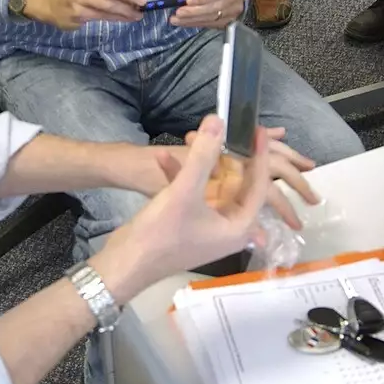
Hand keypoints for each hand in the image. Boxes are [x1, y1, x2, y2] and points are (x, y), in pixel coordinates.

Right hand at [127, 126, 319, 229]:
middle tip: (221, 130)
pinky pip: (193, 194)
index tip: (256, 130)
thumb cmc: (161, 233)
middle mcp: (229, 228)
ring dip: (198, 164)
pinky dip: (182, 177)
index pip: (259, 186)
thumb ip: (202, 155)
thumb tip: (218, 121)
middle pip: (235, 184)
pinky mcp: (188, 224)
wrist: (124, 263)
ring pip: (211, 186)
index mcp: (239, 227)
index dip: (259, 156)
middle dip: (222, 156)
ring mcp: (208, 226)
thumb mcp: (184, 191)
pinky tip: (161, 158)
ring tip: (190, 138)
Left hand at [160, 0, 246, 28]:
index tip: (188, 1)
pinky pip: (212, 24)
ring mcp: (236, 9)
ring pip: (213, 17)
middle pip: (215, 6)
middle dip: (194, 11)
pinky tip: (184, 22)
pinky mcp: (231, 20)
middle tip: (178, 13)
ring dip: (193, 19)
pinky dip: (196, 23)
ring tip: (176, 19)